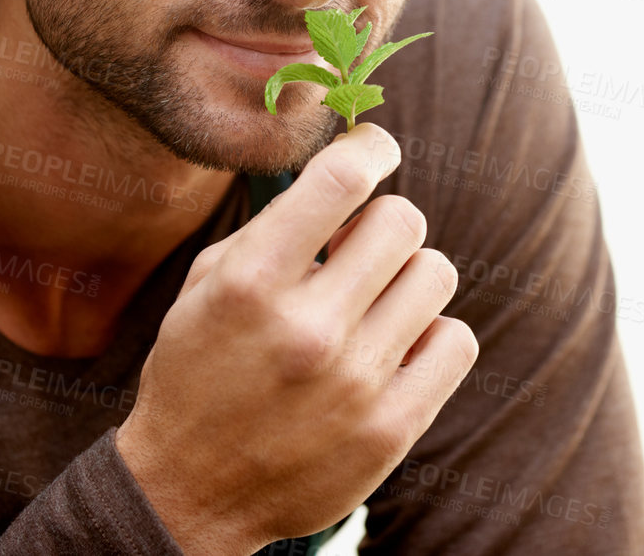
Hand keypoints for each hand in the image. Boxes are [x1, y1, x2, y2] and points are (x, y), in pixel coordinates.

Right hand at [115, 123, 477, 553]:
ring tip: (372, 303)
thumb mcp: (207, 285)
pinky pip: (455, 340)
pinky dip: (430, 335)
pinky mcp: (391, 429)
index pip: (343, 178)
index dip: (372, 147)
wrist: (188, 496)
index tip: (377, 148)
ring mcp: (356, 383)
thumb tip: (351, 169)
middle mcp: (308, 329)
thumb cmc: (198, 372)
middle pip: (403, 221)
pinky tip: (394, 347)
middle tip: (359, 249)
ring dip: (406, 278)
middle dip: (383, 223)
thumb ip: (276, 225)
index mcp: (251, 283)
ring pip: (436, 274)